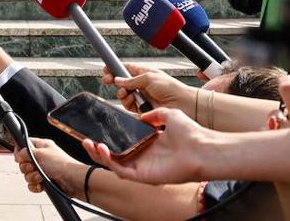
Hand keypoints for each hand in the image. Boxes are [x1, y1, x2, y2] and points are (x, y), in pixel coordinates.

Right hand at [14, 138, 85, 194]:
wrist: (73, 181)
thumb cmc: (61, 164)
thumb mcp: (41, 153)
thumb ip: (26, 152)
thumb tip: (18, 155)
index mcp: (41, 146)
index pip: (25, 145)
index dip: (20, 151)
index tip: (20, 157)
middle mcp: (41, 158)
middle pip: (24, 162)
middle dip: (26, 167)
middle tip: (33, 167)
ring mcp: (43, 170)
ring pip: (27, 174)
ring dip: (31, 177)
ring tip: (40, 177)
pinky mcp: (45, 182)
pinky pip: (33, 184)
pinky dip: (35, 186)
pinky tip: (41, 185)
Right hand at [82, 107, 207, 184]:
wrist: (203, 148)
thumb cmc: (191, 133)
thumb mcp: (169, 114)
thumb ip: (154, 114)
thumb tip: (143, 114)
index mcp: (149, 143)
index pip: (123, 142)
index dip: (109, 136)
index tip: (98, 127)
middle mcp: (143, 156)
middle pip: (114, 154)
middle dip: (97, 147)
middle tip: (85, 138)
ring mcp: (142, 166)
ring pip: (113, 163)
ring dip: (98, 154)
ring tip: (87, 143)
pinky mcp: (143, 175)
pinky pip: (121, 170)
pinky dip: (108, 161)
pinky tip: (101, 149)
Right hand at [100, 62, 190, 114]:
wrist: (182, 104)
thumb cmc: (170, 88)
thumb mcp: (149, 78)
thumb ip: (131, 80)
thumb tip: (118, 80)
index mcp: (143, 74)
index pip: (125, 69)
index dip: (115, 69)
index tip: (106, 69)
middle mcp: (141, 85)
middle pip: (121, 83)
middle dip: (114, 82)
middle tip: (108, 81)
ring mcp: (141, 97)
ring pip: (123, 96)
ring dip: (122, 94)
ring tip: (126, 94)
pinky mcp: (142, 109)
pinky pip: (129, 107)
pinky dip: (128, 104)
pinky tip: (133, 102)